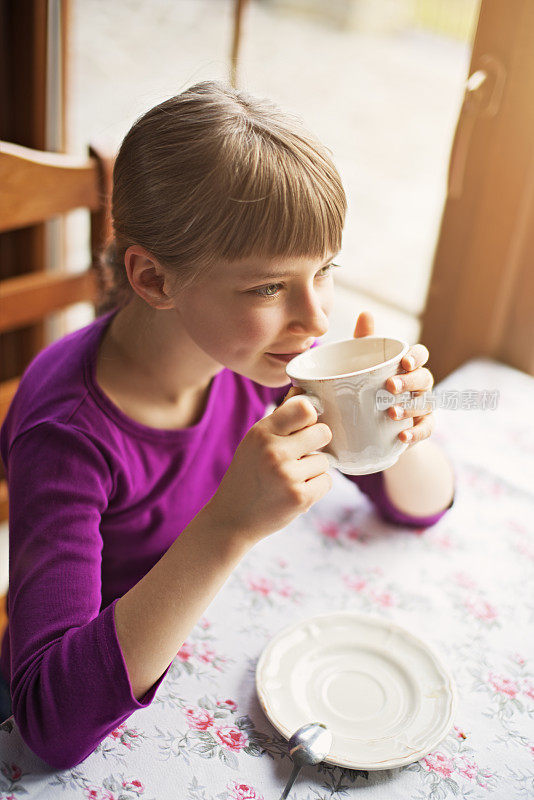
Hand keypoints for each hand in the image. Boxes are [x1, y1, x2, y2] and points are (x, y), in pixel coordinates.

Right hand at [207, 389, 332, 544]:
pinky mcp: (300, 497)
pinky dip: (316, 487)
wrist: (231, 519)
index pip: (304, 408)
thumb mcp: (254, 442)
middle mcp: (274, 451)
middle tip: (300, 455)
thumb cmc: (247, 475)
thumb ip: (280, 419)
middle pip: (323, 432)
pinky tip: (295, 492)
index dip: (310, 416)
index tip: (305, 425)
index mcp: (261, 432)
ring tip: (290, 479)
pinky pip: (327, 481)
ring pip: (325, 460)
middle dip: (317, 443)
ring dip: (314, 469)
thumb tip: (304, 392)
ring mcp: (287, 475)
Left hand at [353, 311, 434, 447]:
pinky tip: (403, 436)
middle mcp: (420, 384)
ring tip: (391, 413)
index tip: (404, 362)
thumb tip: (366, 313)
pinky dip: (417, 433)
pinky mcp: (422, 427)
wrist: (370, 424)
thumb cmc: (369, 384)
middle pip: (425, 378)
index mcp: (409, 365)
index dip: (416, 356)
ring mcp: (423, 406)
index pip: (421, 354)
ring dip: (411, 407)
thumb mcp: (363, 363)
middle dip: (410, 381)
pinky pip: (426, 429)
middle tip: (390, 387)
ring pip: (426, 403)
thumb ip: (365, 340)